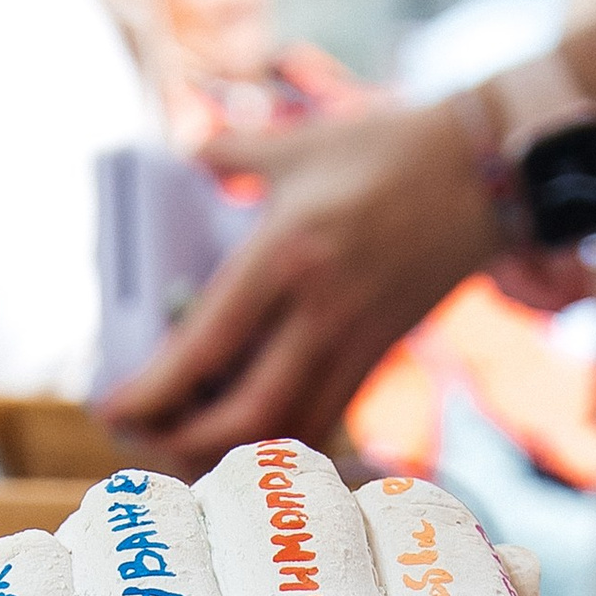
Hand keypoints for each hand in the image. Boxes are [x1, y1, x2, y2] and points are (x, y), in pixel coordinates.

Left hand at [101, 105, 497, 475]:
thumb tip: (186, 154)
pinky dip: (277, 441)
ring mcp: (355, 343)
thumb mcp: (300, 141)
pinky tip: (242, 437)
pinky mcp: (380, 358)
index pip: (204, 348)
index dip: (152, 393)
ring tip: (178, 444)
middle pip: (242, 418)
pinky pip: (322, 421)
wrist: (485, 172)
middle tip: (137, 436)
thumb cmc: (389, 147)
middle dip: (180, 443)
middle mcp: (320, 313)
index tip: (109, 407)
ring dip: (227, 454)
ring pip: (285, 433)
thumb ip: (232, 152)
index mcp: (287, 256)